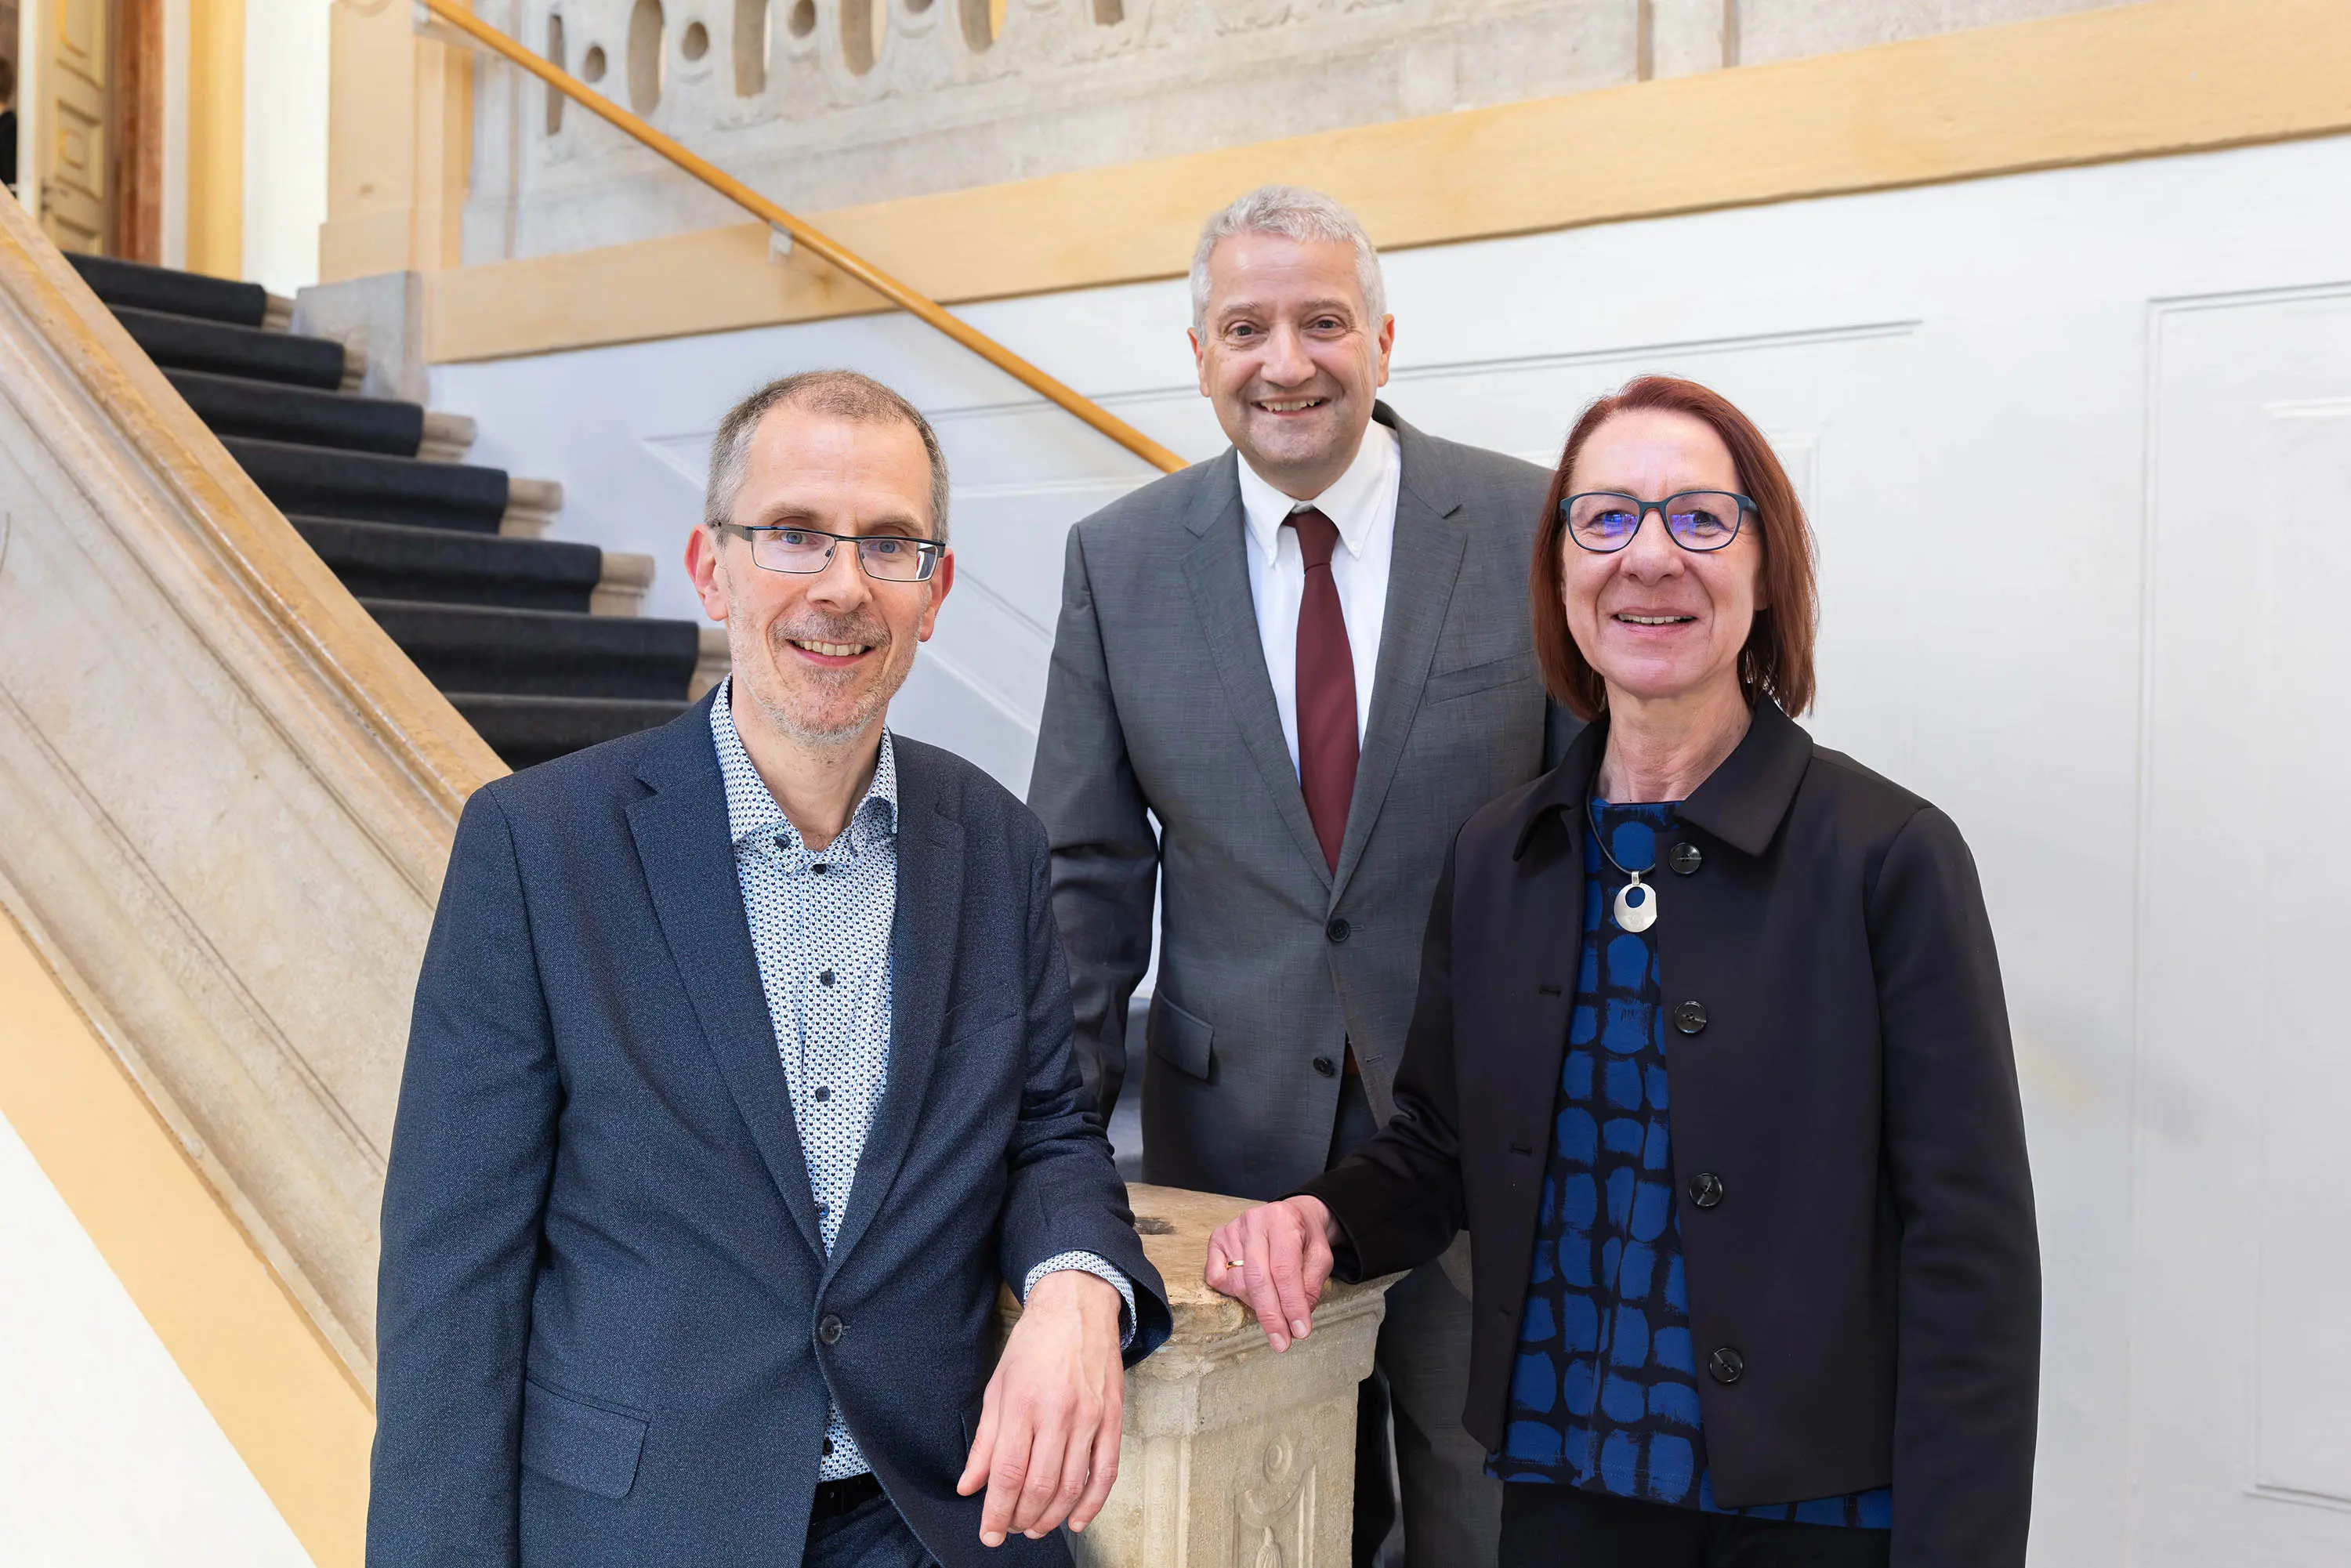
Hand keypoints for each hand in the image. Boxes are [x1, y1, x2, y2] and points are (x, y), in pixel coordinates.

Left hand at [956, 1270, 1125, 1545]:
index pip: (1007, 1473)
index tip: (988, 1533)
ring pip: (1072, 1485)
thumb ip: (985, 1441)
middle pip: (1040, 1485)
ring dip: (1051, 1517)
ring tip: (1034, 1528)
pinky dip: (1092, 1504)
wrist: (1077, 1306)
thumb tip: (969, 1486)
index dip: (996, 1512)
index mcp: (1022, 1403)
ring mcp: (1089, 1417)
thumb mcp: (997, 1387)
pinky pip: (1106, 1471)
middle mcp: (1057, 1413)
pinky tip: (1076, 1520)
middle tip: (1009, 1529)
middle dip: (1021, 1519)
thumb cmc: (1033, 1344)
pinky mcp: (1112, 1418)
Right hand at [1203, 1195, 1339, 1352]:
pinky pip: (1216, 1277)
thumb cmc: (1305, 1238)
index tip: (1300, 1331)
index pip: (1285, 1270)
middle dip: (1271, 1316)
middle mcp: (1254, 1221)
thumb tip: (1295, 1317)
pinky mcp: (1217, 1239)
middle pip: (1257, 1278)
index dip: (1292, 1304)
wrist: (1291, 1215)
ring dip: (1258, 1306)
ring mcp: (1232, 1229)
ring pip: (1238, 1282)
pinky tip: (1249, 1292)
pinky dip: (1231, 1292)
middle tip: (1282, 1341)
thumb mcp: (1321, 1258)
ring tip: (1274, 1310)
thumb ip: (1311, 1285)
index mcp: (1284, 1221)